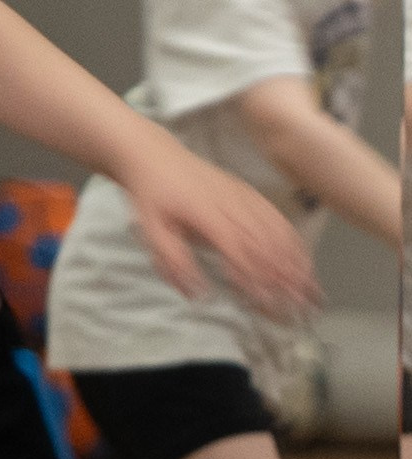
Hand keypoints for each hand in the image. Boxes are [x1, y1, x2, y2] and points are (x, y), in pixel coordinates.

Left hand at [123, 138, 321, 315]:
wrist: (157, 156)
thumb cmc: (153, 195)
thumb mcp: (150, 230)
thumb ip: (172, 262)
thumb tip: (196, 293)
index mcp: (205, 213)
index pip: (235, 247)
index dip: (252, 273)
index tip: (264, 298)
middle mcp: (230, 203)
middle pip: (263, 242)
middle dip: (283, 275)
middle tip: (298, 302)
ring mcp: (243, 197)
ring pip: (276, 231)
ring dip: (294, 261)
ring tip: (308, 288)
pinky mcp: (249, 193)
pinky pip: (276, 217)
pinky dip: (292, 240)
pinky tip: (303, 259)